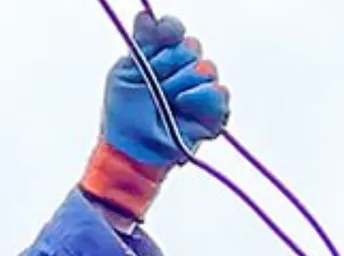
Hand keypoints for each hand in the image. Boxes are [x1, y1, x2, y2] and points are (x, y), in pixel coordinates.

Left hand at [100, 13, 230, 168]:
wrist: (132, 151)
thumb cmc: (124, 118)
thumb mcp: (124, 74)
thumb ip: (142, 45)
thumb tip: (145, 17)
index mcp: (161, 59)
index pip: (176, 32)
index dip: (171, 31)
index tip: (163, 37)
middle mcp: (182, 72)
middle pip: (192, 47)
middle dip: (170, 63)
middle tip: (155, 84)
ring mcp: (199, 92)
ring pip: (206, 69)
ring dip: (182, 84)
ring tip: (167, 101)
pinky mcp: (212, 114)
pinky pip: (219, 93)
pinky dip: (201, 97)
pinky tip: (183, 104)